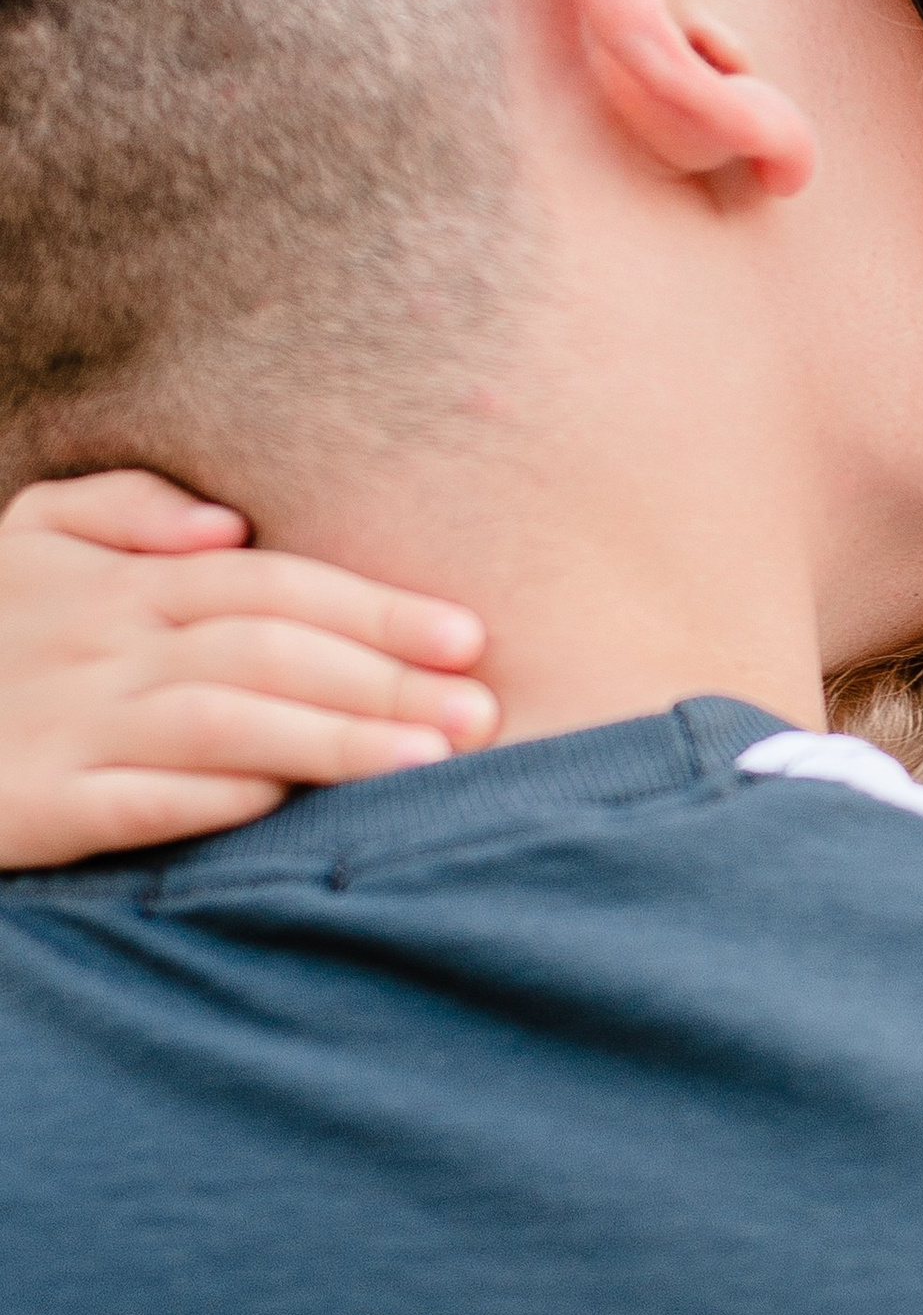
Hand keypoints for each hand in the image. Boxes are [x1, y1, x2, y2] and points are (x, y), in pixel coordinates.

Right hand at [0, 473, 495, 868]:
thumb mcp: (30, 537)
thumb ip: (127, 508)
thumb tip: (228, 522)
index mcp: (122, 582)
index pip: (271, 583)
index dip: (374, 608)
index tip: (469, 635)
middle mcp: (106, 647)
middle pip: (268, 651)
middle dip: (384, 680)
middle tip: (485, 711)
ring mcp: (71, 726)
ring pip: (223, 724)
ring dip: (330, 741)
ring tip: (428, 762)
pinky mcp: (39, 806)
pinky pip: (140, 801)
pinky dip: (214, 799)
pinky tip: (287, 806)